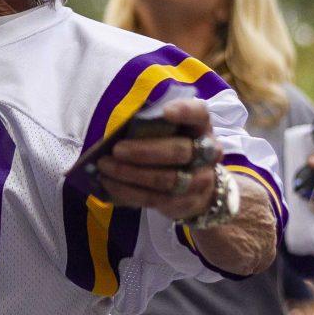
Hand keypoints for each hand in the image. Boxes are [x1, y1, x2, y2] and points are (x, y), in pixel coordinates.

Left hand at [95, 98, 221, 219]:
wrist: (201, 187)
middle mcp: (208, 153)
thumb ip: (152, 125)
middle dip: (144, 151)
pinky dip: (129, 191)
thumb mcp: (170, 131)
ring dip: (130, 174)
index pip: (199, 114)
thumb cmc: (174, 147)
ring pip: (166, 179)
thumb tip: (116, 130)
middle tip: (116, 150)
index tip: (165, 112)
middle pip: (179, 151)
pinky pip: (155, 198)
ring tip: (105, 167)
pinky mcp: (187, 203)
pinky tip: (110, 184)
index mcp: (201, 126)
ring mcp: (200, 180)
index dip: (185, 112)